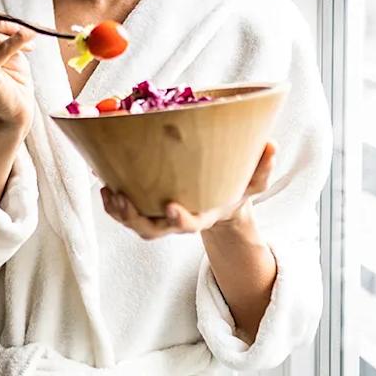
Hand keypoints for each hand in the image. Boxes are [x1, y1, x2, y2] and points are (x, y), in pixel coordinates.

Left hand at [101, 141, 277, 238]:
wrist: (220, 201)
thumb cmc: (236, 188)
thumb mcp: (254, 181)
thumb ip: (262, 168)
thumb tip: (272, 145)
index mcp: (203, 216)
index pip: (189, 225)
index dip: (180, 220)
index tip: (170, 206)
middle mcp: (178, 220)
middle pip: (152, 230)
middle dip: (135, 219)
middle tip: (122, 199)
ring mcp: (160, 218)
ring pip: (135, 225)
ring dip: (118, 212)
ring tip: (108, 192)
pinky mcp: (147, 209)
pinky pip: (126, 212)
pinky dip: (112, 204)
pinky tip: (103, 184)